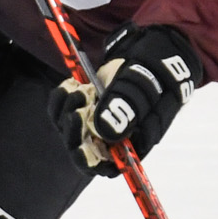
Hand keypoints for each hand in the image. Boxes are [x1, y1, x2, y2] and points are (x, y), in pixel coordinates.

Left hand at [48, 25, 203, 175]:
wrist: (152, 53)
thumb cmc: (155, 74)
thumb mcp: (144, 87)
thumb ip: (126, 108)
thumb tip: (105, 131)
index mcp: (132, 141)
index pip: (105, 166)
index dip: (89, 160)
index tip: (79, 147)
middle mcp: (111, 136)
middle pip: (81, 148)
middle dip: (74, 129)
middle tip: (77, 107)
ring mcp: (96, 121)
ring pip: (70, 128)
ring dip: (66, 110)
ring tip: (77, 88)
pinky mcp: (85, 105)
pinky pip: (63, 110)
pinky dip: (61, 98)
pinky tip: (70, 83)